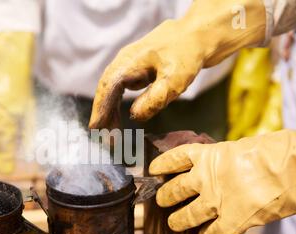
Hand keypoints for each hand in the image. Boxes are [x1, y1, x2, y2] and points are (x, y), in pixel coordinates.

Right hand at [0, 32, 34, 173]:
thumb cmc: (21, 95)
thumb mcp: (29, 119)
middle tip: (10, 149)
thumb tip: (26, 156)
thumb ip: (26, 140)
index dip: (6, 165)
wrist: (4, 72)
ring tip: (4, 128)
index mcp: (1, 128)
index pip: (1, 156)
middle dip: (2, 154)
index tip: (8, 169)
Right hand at [89, 0, 266, 128]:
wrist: (200, 34)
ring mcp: (130, 63)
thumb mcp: (174, 80)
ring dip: (110, 110)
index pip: (108, 86)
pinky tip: (120, 117)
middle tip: (104, 137)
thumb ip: (153, 100)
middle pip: (106, 88)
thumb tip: (134, 117)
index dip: (101, 108)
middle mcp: (125, 60)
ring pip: (112, 89)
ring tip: (111, 132)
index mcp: (130, 61)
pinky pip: (121, 87)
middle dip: (103, 112)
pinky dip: (118, 103)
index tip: (96, 127)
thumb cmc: (188, 54)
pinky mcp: (137, 68)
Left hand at [149, 130, 295, 233]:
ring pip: (187, 215)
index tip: (153, 169)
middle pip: (175, 190)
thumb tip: (227, 164)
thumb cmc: (279, 151)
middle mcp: (206, 179)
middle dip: (165, 196)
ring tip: (173, 223)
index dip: (162, 164)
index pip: (175, 159)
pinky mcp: (231, 223)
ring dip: (178, 220)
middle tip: (161, 200)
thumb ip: (229, 159)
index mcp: (209, 156)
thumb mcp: (246, 147)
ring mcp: (216, 202)